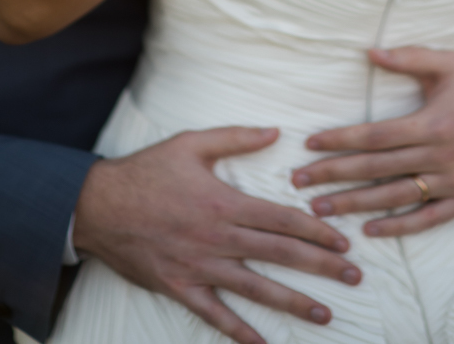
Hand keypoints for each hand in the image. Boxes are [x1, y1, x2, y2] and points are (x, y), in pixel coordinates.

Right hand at [73, 126, 361, 343]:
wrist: (98, 206)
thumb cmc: (147, 170)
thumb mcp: (191, 143)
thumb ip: (236, 137)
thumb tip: (277, 130)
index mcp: (224, 202)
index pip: (282, 218)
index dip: (317, 229)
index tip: (344, 239)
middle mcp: (217, 238)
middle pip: (279, 254)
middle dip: (321, 266)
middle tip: (355, 275)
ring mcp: (199, 267)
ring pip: (256, 289)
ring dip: (294, 303)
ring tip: (327, 315)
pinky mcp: (179, 288)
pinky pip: (215, 315)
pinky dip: (240, 333)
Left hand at [291, 47, 453, 236]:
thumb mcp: (446, 63)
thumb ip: (406, 58)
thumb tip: (368, 52)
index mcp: (432, 124)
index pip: (375, 136)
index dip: (341, 141)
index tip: (310, 144)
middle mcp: (441, 157)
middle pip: (377, 169)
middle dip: (335, 175)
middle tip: (299, 181)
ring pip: (397, 197)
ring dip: (356, 204)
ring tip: (321, 209)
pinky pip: (429, 219)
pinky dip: (399, 227)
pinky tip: (370, 231)